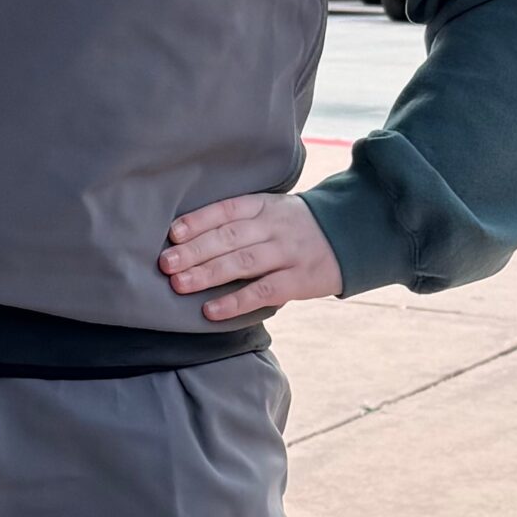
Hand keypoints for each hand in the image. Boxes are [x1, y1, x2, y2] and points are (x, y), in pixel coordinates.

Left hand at [159, 192, 342, 321]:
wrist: (350, 236)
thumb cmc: (296, 228)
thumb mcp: (272, 212)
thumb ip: (240, 221)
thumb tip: (187, 238)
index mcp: (264, 206)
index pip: (226, 210)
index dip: (198, 221)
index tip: (173, 234)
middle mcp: (275, 226)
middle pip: (229, 237)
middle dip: (194, 251)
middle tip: (166, 264)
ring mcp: (288, 253)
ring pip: (243, 263)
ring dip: (208, 274)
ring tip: (180, 284)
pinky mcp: (299, 280)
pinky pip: (263, 291)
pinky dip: (235, 301)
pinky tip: (211, 310)